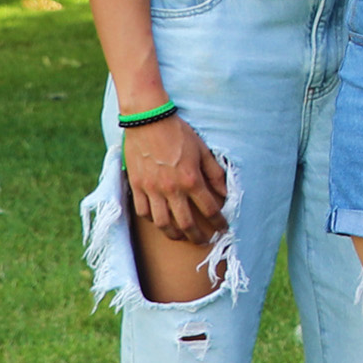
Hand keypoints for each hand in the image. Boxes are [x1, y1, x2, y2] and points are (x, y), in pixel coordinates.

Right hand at [122, 111, 229, 243]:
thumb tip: (225, 193)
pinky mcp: (137, 186)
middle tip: (204, 242)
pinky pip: (143, 212)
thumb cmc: (178, 133)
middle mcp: (171, 189)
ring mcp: (152, 190)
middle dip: (198, 237)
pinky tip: (160, 221)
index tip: (223, 228)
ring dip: (175, 234)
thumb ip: (214, 173)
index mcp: (191, 179)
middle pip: (186, 224)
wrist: (147, 120)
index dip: (219, 222)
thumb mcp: (203, 150)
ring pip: (163, 223)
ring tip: (182, 236)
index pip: (210, 209)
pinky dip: (153, 221)